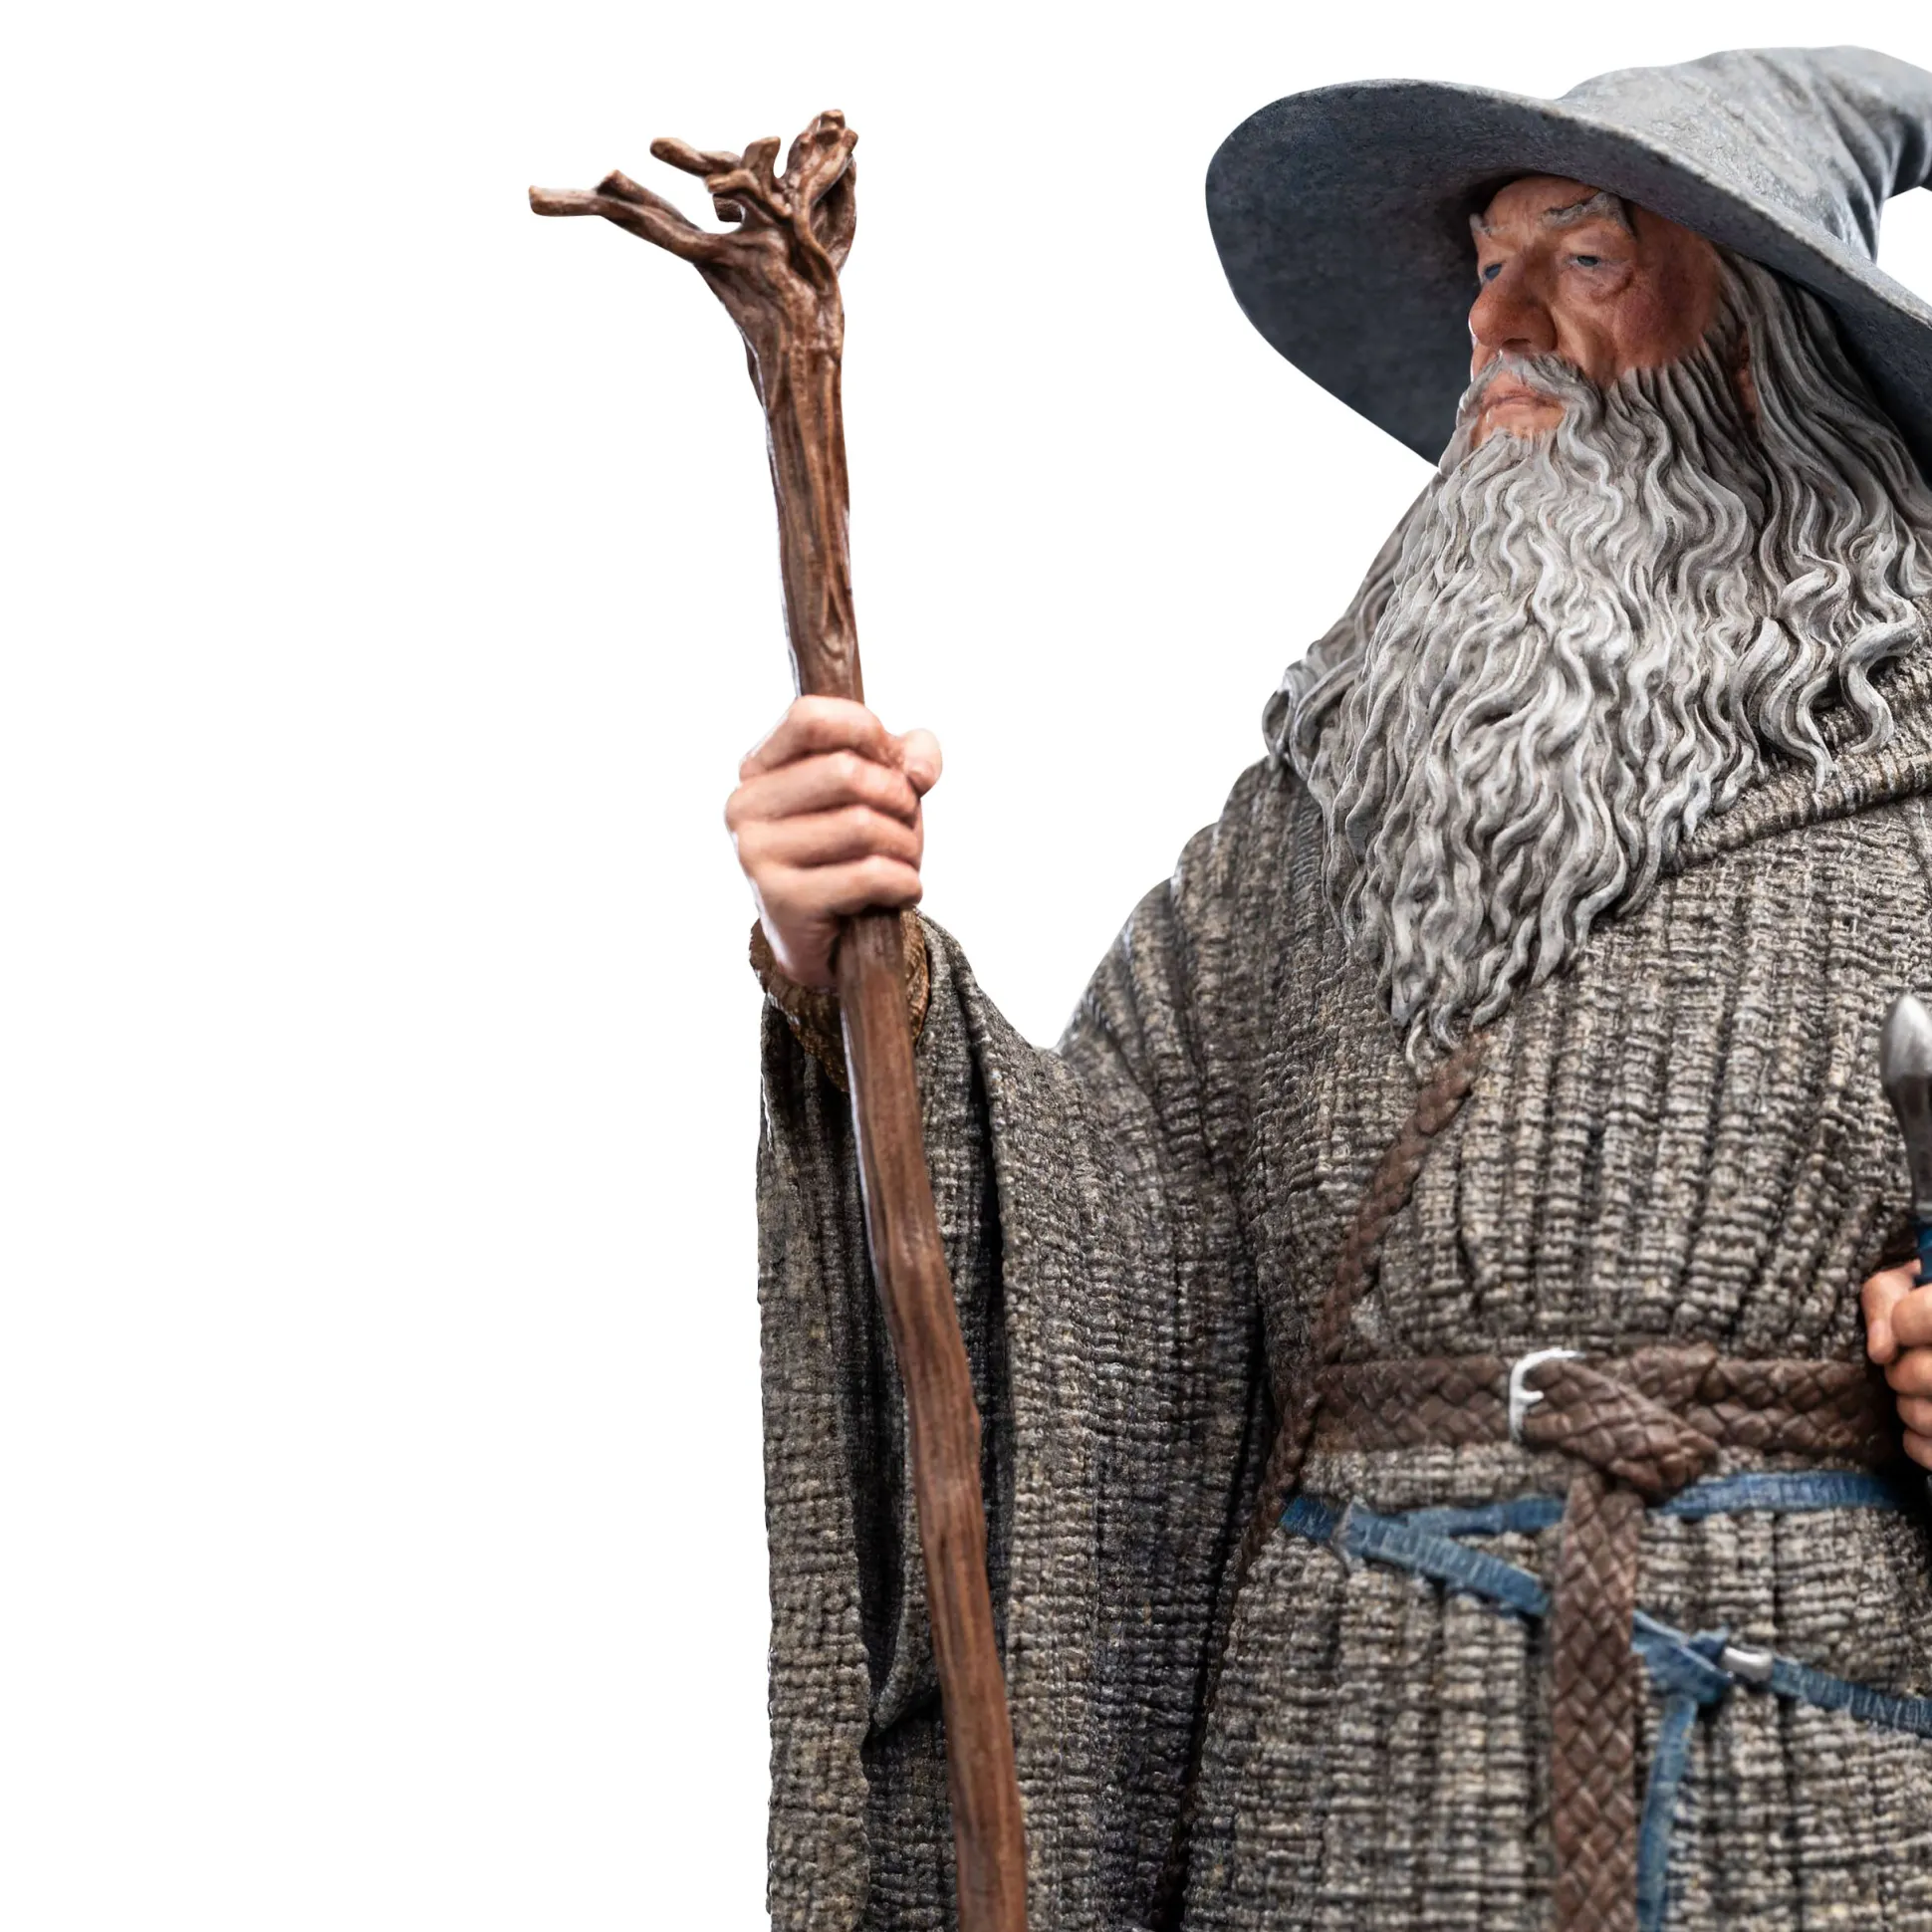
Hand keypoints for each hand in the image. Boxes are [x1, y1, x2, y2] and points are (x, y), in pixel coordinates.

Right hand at [725, 696, 941, 989]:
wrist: (831, 941)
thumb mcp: (884, 792)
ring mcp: (755, 854)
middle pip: (846, 771)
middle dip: (898, 797)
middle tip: (905, 823)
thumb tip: (918, 768)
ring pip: (863, 824)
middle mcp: (745, 806)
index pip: (809, 717)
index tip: (892, 762)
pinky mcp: (781, 899)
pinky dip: (905, 882)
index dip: (867, 731)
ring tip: (903, 861)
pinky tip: (903, 890)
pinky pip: (869, 874)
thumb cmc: (854, 851)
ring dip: (906, 845)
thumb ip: (910, 757)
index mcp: (758, 768)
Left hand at [1862, 1258, 1931, 1469]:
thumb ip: (1884, 1297)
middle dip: (1900, 1371)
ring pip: (1924, 1417)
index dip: (1903, 1322)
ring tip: (1917, 1395)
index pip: (1917, 1316)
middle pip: (1918, 1373)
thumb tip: (1880, 1351)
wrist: (1930, 1340)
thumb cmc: (1924, 1306)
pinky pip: (1930, 1454)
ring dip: (1908, 1408)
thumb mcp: (1906, 1284)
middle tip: (1906, 1368)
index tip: (1906, 1329)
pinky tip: (1922, 1425)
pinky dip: (1917, 1442)